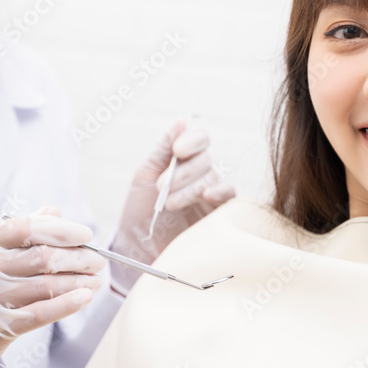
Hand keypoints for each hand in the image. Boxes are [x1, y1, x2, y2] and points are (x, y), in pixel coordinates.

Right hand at [0, 207, 104, 367]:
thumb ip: (22, 230)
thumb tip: (54, 213)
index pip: (25, 228)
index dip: (61, 230)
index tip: (86, 235)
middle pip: (41, 257)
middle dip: (77, 258)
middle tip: (97, 261)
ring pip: (45, 285)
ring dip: (78, 282)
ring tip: (95, 280)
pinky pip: (41, 313)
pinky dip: (68, 304)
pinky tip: (85, 297)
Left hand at [111, 119, 235, 291]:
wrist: (137, 247)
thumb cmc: (138, 211)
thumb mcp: (145, 174)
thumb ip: (163, 148)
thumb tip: (181, 120)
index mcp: (183, 161)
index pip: (199, 139)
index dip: (192, 140)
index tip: (178, 150)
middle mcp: (200, 175)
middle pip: (205, 159)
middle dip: (182, 172)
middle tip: (161, 188)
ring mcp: (211, 194)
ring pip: (213, 178)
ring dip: (190, 188)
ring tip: (169, 204)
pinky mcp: (219, 214)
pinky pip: (230, 196)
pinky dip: (220, 193)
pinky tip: (206, 197)